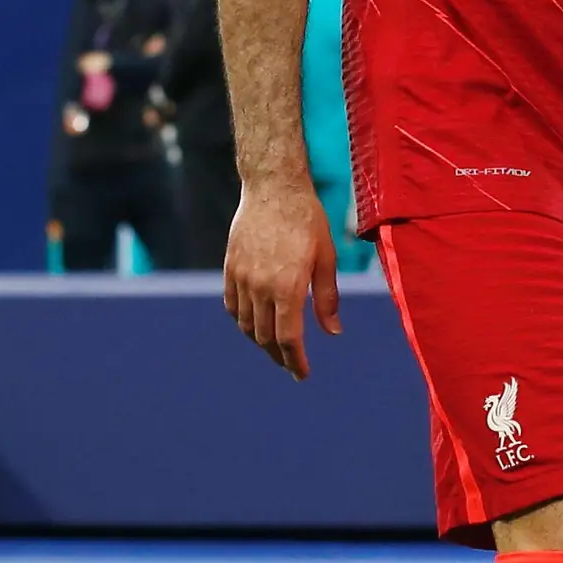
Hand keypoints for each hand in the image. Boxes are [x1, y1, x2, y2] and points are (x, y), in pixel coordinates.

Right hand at [222, 172, 340, 380]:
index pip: (288, 338)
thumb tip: (333, 332)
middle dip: (279, 356)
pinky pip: (231, 305)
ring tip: (274, 348)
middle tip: (291, 365)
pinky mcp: (229, 268)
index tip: (301, 374)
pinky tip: (253, 324)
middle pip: (265, 337)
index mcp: (287, 287)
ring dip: (260, 342)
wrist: (273, 188)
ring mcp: (241, 278)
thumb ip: (326, 298)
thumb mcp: (326, 258)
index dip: (295, 361)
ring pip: (245, 325)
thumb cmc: (307, 220)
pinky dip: (242, 321)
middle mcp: (260, 286)